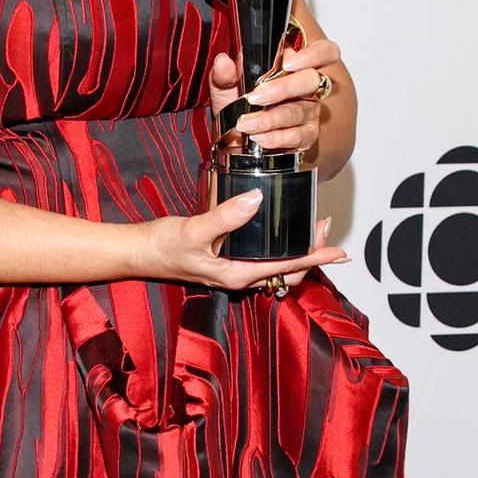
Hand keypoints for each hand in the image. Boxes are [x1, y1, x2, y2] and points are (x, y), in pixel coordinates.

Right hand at [137, 189, 346, 289]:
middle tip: (324, 228)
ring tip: (312, 230)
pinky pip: (264, 261)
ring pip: (278, 269)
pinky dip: (281, 250)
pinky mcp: (228, 262)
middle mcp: (240, 278)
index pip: (287, 269)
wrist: (139, 253)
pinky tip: (283, 234)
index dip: (315, 258)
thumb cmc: (163, 246)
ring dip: (298, 253)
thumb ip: (225, 216)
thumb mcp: (194, 229)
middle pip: (288, 274)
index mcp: (237, 275)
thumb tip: (256, 200)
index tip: (338, 251)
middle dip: (312, 254)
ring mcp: (235, 271)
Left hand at [208, 33, 340, 160]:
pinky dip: (276, 138)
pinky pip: (297, 136)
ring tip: (246, 123)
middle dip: (283, 88)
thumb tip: (223, 62)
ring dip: (270, 118)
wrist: (237, 142)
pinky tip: (259, 137)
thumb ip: (224, 74)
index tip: (289, 63)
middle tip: (256, 97)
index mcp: (294, 67)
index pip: (323, 52)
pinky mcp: (307, 136)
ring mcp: (310, 112)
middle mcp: (307, 88)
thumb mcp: (227, 89)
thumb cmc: (241, 108)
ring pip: (299, 111)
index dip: (315, 54)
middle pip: (312, 80)